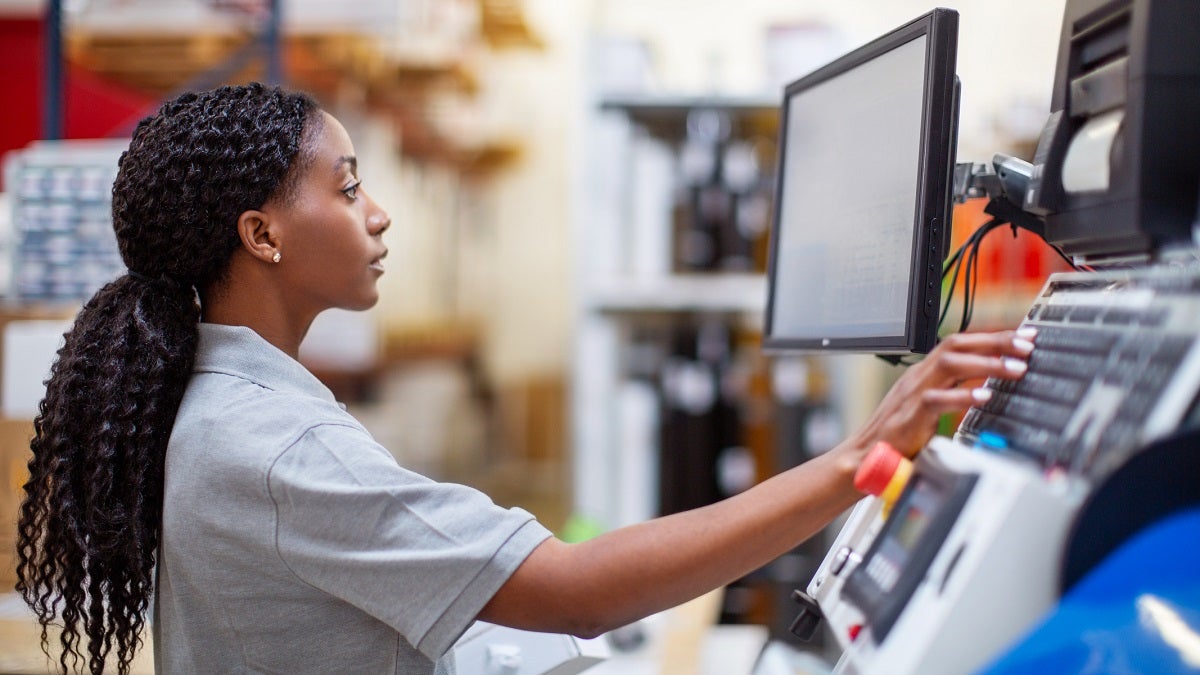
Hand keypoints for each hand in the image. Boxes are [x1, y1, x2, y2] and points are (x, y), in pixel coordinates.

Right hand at [851, 329, 1035, 457]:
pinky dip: (962, 396)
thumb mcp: (930, 406)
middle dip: (995, 342)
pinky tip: (983, 397)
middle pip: (957, 345)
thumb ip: (952, 391)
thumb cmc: (900, 434)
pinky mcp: (911, 415)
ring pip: (950, 365)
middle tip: (1027, 345)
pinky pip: (937, 399)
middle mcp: (919, 376)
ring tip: (1016, 368)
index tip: (1024, 336)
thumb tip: (987, 386)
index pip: (959, 344)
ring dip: (986, 364)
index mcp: (924, 372)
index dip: (992, 338)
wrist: (867, 455)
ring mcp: (913, 393)